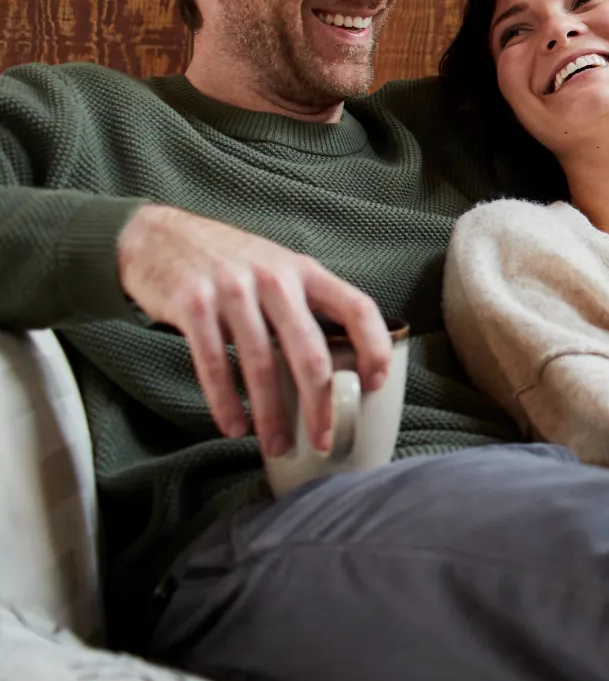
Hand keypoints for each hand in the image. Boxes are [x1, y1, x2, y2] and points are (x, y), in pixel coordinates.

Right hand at [116, 204, 392, 454]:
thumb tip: (338, 365)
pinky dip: (225, 402)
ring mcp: (232, 290)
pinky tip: (234, 427)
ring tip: (277, 445)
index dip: (374, 347)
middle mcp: (275, 278)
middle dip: (320, 404)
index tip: (375, 384)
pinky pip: (213, 364)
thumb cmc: (230, 263)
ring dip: (271, 415)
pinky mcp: (192, 305)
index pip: (357, 307)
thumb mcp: (278, 270)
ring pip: (262, 365)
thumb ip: (305, 307)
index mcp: (305, 271)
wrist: (161, 235)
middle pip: (310, 352)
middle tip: (324, 440)